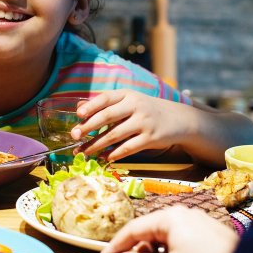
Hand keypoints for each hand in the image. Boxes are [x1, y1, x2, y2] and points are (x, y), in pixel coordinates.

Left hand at [71, 90, 196, 161]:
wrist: (178, 119)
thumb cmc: (147, 110)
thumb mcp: (129, 101)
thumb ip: (106, 104)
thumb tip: (79, 107)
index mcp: (128, 94)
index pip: (106, 98)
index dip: (91, 106)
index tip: (78, 115)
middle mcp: (136, 106)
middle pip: (108, 116)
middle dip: (89, 127)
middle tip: (74, 136)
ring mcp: (144, 122)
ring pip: (115, 135)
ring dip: (97, 144)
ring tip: (84, 151)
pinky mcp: (151, 138)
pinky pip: (128, 148)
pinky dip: (115, 154)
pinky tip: (105, 158)